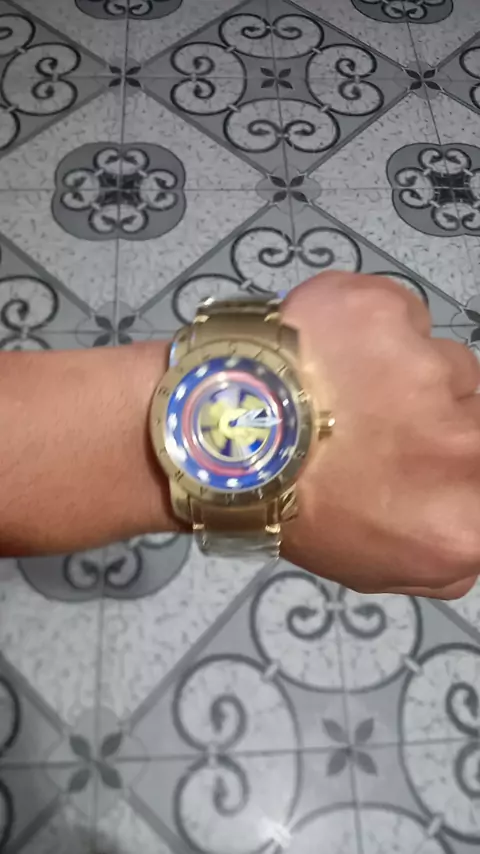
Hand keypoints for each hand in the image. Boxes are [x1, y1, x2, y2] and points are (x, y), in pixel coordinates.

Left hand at [282, 271, 479, 599]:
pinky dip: (372, 329)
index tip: (435, 451)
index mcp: (466, 517)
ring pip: (443, 362)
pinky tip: (327, 354)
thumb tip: (470, 521)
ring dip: (402, 373)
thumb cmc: (295, 509)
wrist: (222, 442)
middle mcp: (465, 442)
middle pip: (478, 408)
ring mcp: (428, 368)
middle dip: (441, 415)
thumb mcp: (377, 568)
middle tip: (381, 425)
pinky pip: (401, 317)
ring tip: (340, 392)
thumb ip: (448, 558)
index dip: (466, 453)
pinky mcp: (386, 310)